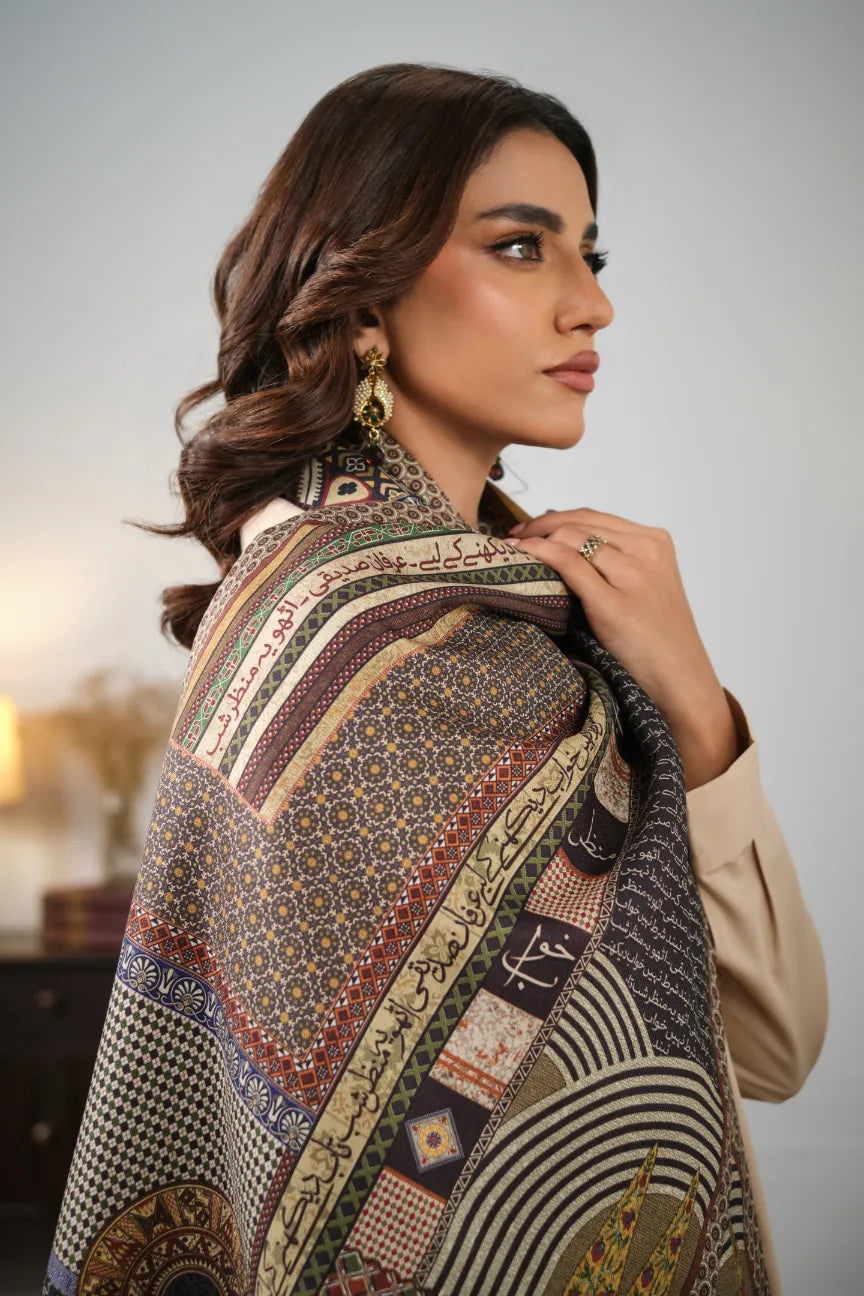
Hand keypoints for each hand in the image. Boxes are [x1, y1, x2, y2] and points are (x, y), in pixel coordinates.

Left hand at [508, 508, 740, 789]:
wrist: (682, 681)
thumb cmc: (659, 640)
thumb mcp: (645, 587)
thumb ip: (617, 563)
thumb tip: (562, 545)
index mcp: (656, 541)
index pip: (593, 517)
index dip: (554, 519)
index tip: (528, 530)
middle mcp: (646, 550)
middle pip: (579, 523)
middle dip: (539, 526)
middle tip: (512, 538)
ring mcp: (633, 575)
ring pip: (572, 538)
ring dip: (535, 539)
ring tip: (512, 550)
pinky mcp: (615, 603)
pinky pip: (569, 564)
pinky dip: (540, 553)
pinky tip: (522, 555)